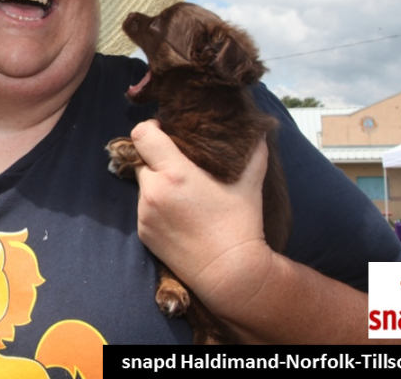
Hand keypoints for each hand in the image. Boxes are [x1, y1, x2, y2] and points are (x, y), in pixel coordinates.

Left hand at [130, 119, 273, 315]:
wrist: (230, 273)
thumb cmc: (241, 225)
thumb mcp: (250, 182)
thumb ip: (253, 150)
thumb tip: (258, 129)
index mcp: (174, 173)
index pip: (141, 135)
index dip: (150, 127)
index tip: (164, 129)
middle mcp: (153, 191)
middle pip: (141, 159)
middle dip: (155, 157)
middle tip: (177, 162)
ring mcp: (144, 214)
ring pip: (143, 184)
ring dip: (156, 182)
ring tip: (182, 191)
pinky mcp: (143, 232)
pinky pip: (143, 208)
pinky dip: (156, 205)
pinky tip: (179, 213)